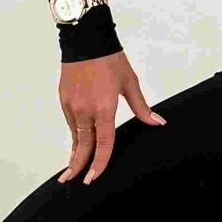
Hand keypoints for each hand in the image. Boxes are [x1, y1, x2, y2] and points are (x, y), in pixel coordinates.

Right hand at [57, 51, 164, 184]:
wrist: (86, 40)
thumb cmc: (109, 59)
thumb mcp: (129, 83)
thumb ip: (141, 107)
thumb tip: (157, 122)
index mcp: (103, 108)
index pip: (103, 143)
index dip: (99, 163)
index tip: (94, 178)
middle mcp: (84, 110)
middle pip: (82, 145)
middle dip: (77, 166)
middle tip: (72, 181)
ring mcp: (71, 105)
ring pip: (74, 135)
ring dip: (75, 151)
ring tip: (73, 167)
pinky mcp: (63, 99)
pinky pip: (70, 122)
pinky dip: (74, 134)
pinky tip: (76, 141)